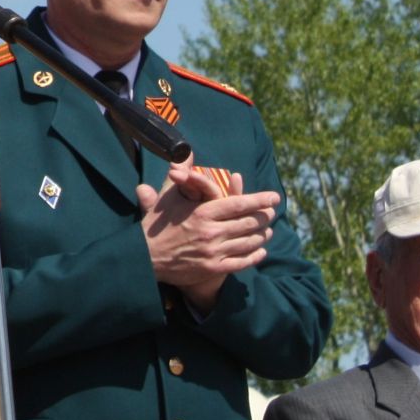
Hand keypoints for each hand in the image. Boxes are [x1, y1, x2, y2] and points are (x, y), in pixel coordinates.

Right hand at [136, 159, 276, 313]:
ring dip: (262, 236)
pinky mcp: (213, 268)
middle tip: (272, 212)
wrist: (145, 258)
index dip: (260, 200)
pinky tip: (261, 251)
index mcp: (202, 212)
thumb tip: (186, 151)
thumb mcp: (168, 196)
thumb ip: (181, 173)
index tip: (274, 197)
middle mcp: (211, 232)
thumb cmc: (156, 224)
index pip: (239, 204)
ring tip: (269, 230)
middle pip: (248, 223)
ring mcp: (213, 252)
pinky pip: (242, 262)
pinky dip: (255, 256)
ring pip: (248, 242)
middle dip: (264, 217)